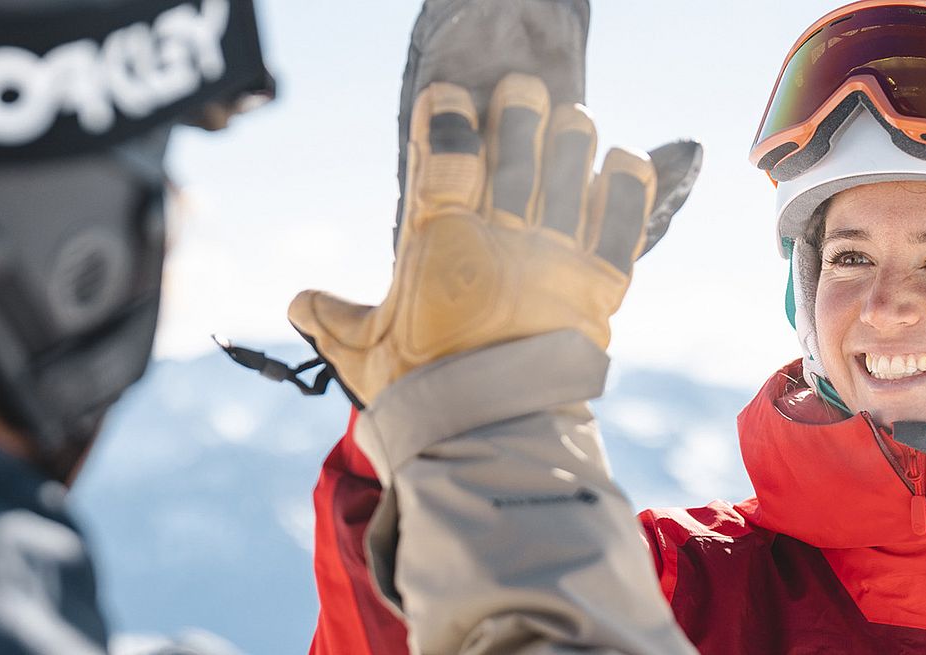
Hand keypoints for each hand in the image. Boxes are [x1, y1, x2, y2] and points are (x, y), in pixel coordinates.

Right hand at [289, 74, 657, 405]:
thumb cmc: (422, 396)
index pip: (445, 157)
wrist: (491, 440)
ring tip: (569, 118)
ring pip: (570, 175)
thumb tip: (298, 302)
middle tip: (519, 90)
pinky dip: (627, 187)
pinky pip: (623, 224)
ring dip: (571, 138)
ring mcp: (555, 259)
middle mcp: (501, 239)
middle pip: (517, 152)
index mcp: (441, 244)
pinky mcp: (599, 287)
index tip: (448, 95)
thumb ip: (333, 319)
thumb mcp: (365, 353)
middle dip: (518, 111)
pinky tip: (624, 157)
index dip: (447, 118)